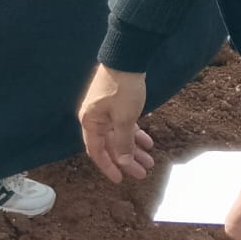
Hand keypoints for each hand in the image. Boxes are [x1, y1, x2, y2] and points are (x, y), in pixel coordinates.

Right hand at [79, 64, 154, 182]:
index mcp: (90, 122)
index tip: (121, 180)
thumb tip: (124, 163)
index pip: (96, 152)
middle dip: (127, 160)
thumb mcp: (124, 119)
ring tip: (150, 160)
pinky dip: (135, 134)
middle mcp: (95, 119)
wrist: (126, 59)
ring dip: (133, 149)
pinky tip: (147, 141)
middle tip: (143, 172)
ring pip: (119, 136)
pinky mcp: (115, 105)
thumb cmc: (122, 89)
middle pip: (110, 146)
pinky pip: (124, 125)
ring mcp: (105, 111)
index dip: (109, 167)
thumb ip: (123, 143)